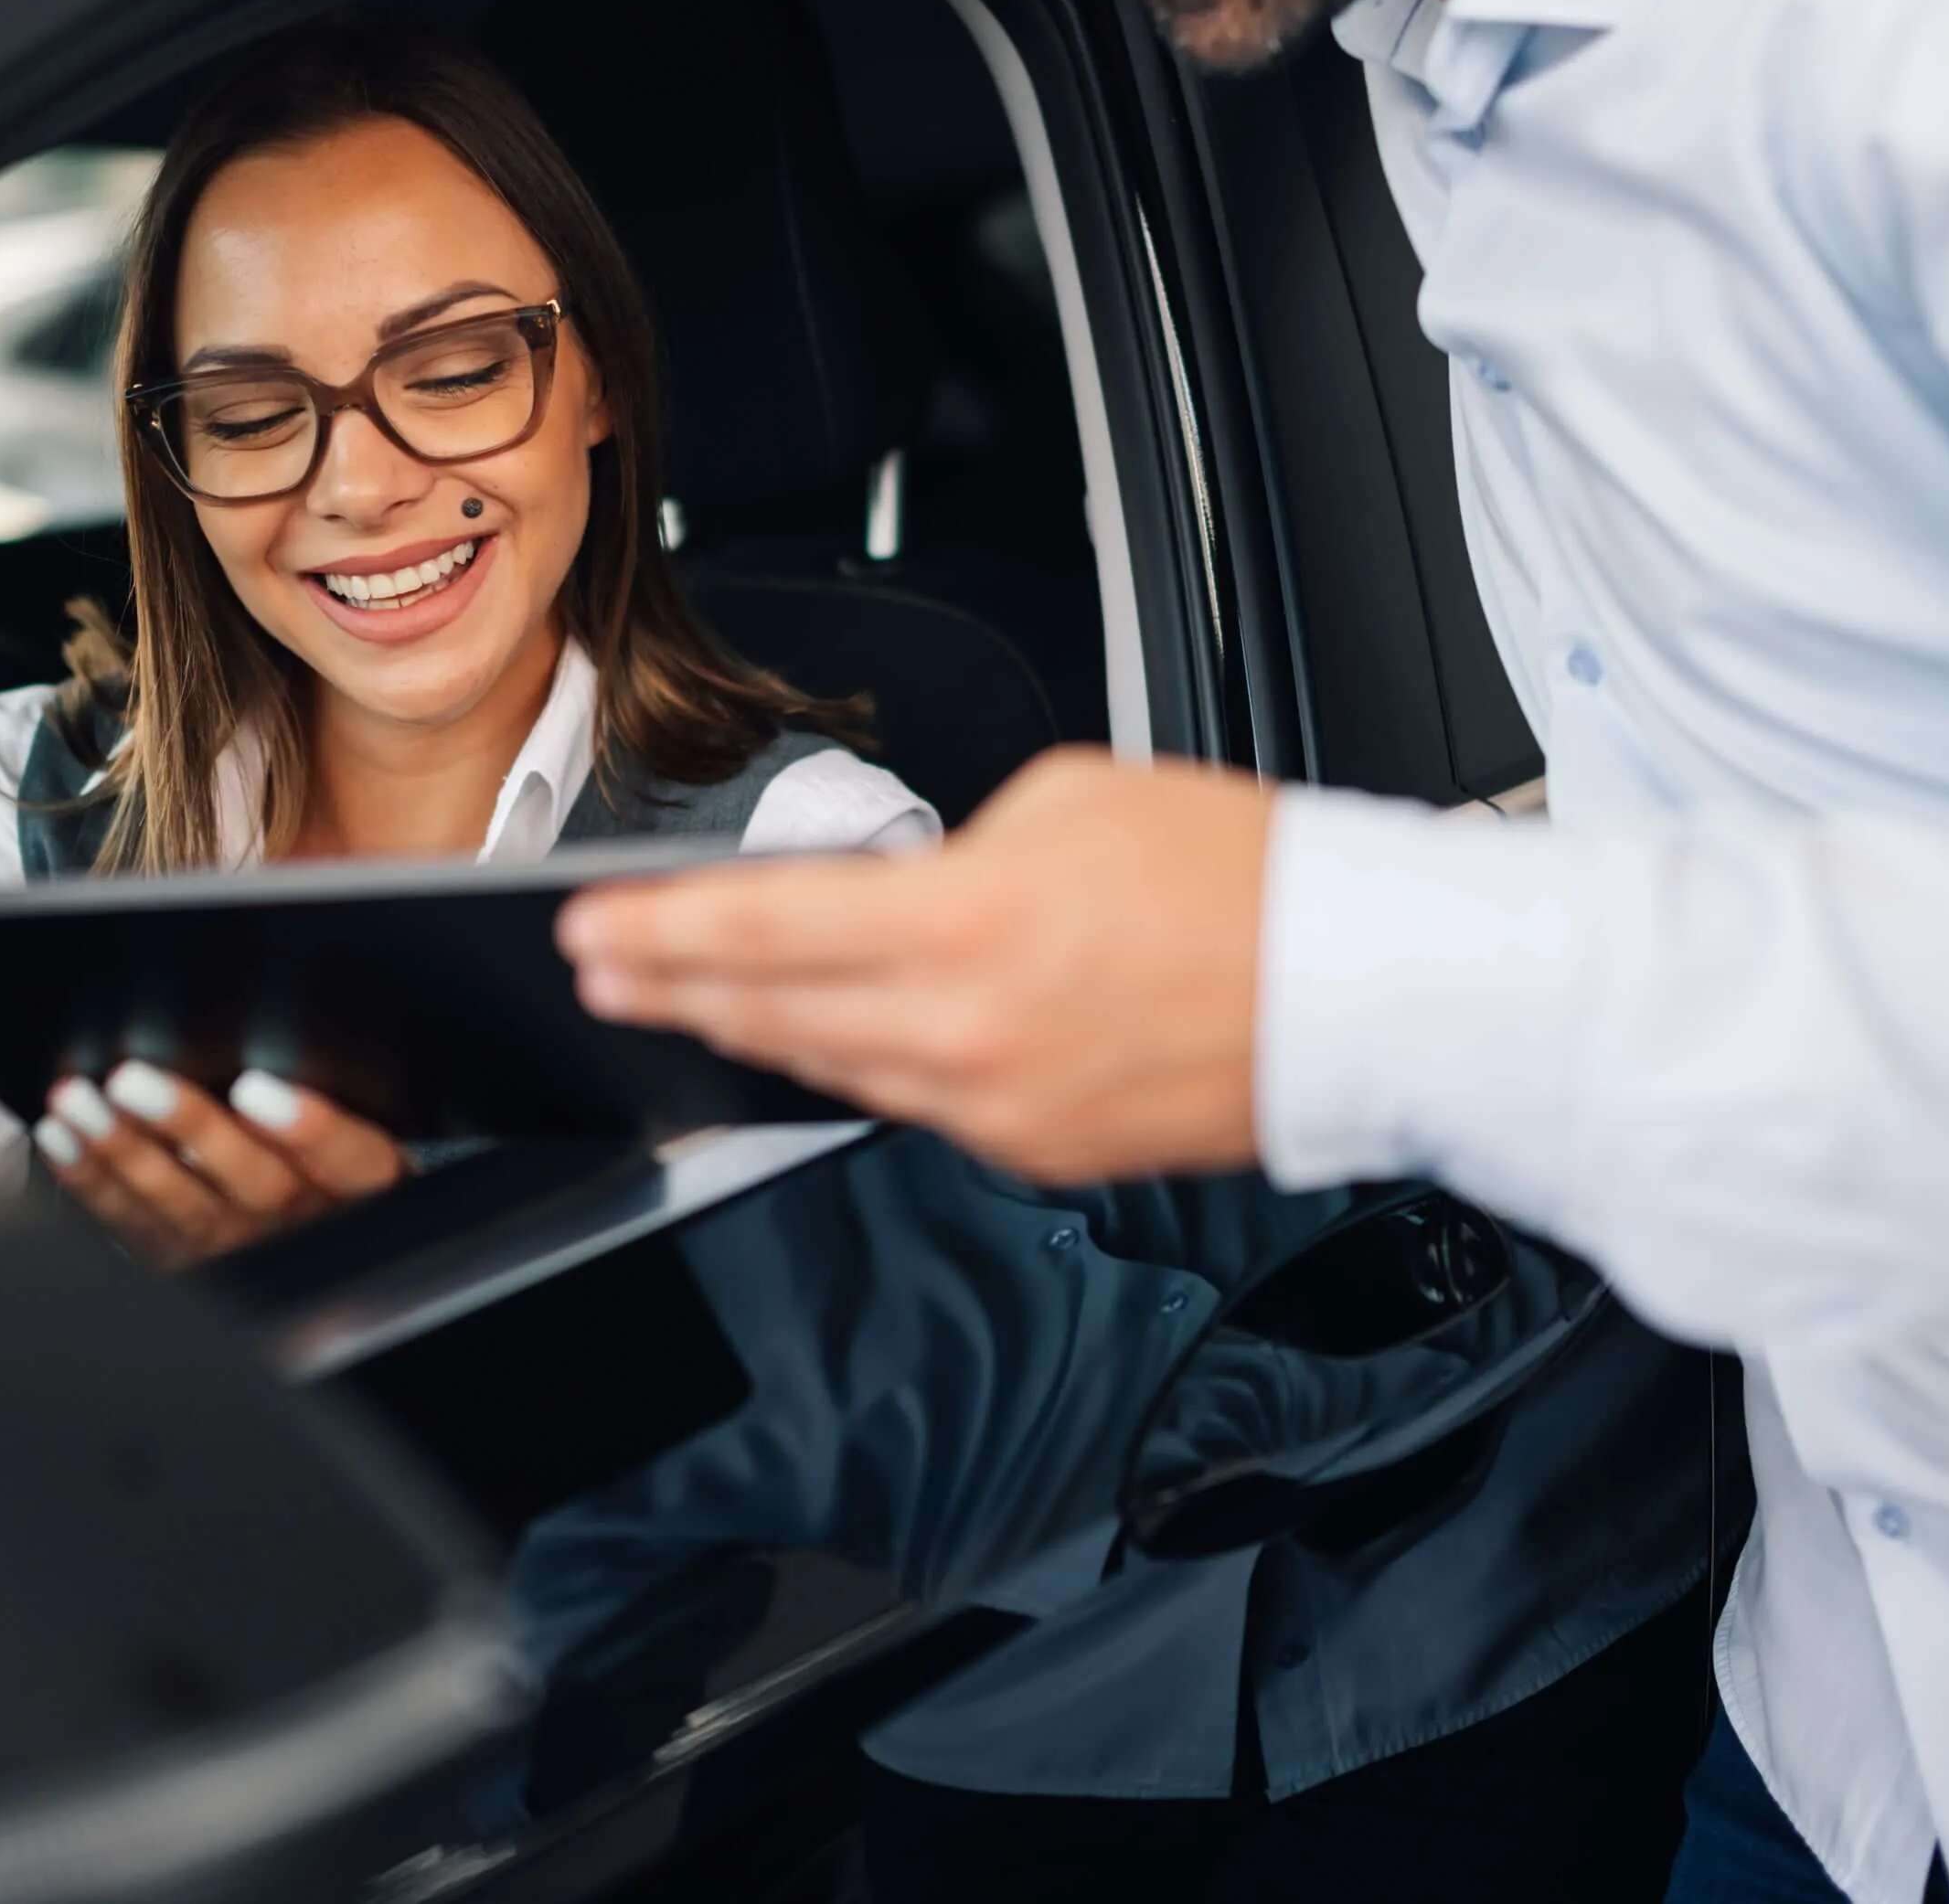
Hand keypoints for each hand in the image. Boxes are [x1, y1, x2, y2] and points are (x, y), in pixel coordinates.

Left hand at [32, 1061, 408, 1269]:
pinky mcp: (190, 1262)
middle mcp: (307, 1221)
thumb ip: (330, 1090)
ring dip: (124, 1151)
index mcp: (366, 1180)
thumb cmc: (331, 1156)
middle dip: (188, 1127)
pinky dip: (94, 1182)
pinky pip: (136, 1226)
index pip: (350, 1158)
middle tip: (133, 1080)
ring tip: (80, 1101)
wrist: (314, 1237)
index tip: (254, 1088)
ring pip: (185, 1206)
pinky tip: (63, 1138)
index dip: (306, 1127)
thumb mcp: (359, 1126)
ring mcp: (245, 1249)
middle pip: (257, 1183)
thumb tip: (266, 1034)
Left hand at [559, 749, 1275, 1182]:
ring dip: (751, 1033)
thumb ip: (953, 847)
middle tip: (602, 970)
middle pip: (774, 1013)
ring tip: (686, 1003)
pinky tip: (821, 1041)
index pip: (764, 929)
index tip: (592, 927)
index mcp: (965, 924)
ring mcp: (999, 1106)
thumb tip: (893, 891)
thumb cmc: (1240, 876)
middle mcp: (967, 1031)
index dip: (660, 931)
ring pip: (833, 1067)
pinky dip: (856, 1066)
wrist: (1356, 987)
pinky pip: (912, 1104)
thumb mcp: (1068, 799)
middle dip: (673, 988)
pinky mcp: (1037, 1150)